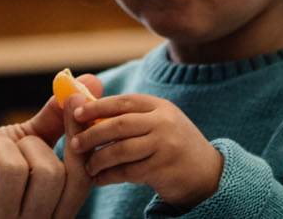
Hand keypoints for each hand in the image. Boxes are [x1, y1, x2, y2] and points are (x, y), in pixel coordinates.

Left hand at [0, 89, 91, 217]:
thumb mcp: (26, 142)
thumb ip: (56, 119)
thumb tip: (89, 81)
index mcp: (53, 215)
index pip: (80, 180)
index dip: (79, 137)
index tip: (74, 100)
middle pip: (50, 175)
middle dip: (27, 146)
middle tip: (10, 149)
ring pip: (12, 169)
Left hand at [67, 91, 223, 207]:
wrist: (208, 174)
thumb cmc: (174, 145)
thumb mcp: (160, 122)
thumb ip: (132, 116)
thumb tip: (89, 111)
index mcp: (160, 106)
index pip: (123, 102)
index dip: (97, 106)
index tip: (76, 113)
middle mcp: (163, 122)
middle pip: (119, 124)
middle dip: (92, 134)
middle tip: (74, 143)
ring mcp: (165, 146)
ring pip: (120, 150)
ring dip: (98, 159)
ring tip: (87, 166)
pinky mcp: (163, 169)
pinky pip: (127, 172)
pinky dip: (109, 176)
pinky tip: (100, 180)